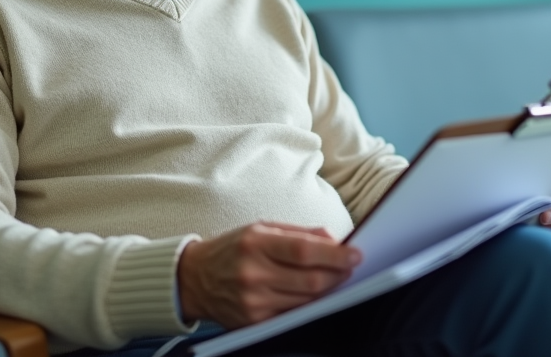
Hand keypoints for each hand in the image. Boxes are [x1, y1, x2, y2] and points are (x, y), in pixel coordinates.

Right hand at [177, 222, 360, 327]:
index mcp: (255, 243)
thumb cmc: (232, 248)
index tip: (356, 254)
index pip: (304, 251)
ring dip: (328, 291)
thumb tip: (334, 240)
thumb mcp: (261, 228)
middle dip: (338, 275)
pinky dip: (309, 305)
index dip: (335, 255)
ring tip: (336, 279)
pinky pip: (292, 315)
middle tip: (351, 267)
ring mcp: (252, 302)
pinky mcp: (253, 322)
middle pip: (310, 281)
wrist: (194, 278)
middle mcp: (253, 274)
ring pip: (306, 301)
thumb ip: (298, 233)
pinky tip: (315, 295)